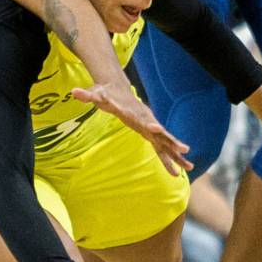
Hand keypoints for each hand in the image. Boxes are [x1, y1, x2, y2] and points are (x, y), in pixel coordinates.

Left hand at [71, 83, 192, 176]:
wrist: (117, 89)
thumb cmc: (106, 94)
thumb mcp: (96, 94)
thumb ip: (87, 95)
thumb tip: (73, 92)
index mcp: (135, 113)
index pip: (144, 119)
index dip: (151, 124)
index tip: (158, 129)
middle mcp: (146, 121)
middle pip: (162, 133)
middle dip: (172, 141)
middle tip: (185, 149)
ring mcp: (150, 128)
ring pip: (166, 143)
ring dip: (176, 155)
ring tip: (188, 168)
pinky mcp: (150, 133)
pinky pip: (161, 148)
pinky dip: (170, 159)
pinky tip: (178, 172)